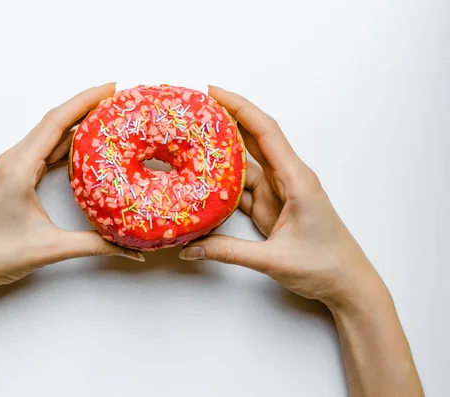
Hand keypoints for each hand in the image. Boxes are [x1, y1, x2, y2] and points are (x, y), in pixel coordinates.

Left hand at [0, 83, 143, 294]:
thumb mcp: (52, 248)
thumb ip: (95, 245)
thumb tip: (131, 249)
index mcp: (18, 167)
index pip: (56, 121)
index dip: (86, 100)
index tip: (112, 88)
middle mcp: (14, 159)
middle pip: (55, 121)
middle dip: (87, 106)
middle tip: (119, 100)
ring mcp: (12, 166)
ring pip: (49, 135)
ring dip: (76, 123)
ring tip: (107, 117)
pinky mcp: (14, 175)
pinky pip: (43, 149)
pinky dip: (66, 142)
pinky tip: (84, 144)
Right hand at [179, 86, 383, 308]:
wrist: (348, 285)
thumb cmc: (325, 266)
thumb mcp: (274, 259)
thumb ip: (229, 251)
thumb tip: (190, 248)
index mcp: (296, 179)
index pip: (265, 132)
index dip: (239, 108)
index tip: (213, 92)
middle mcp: (288, 179)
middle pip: (254, 140)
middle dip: (227, 120)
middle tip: (195, 109)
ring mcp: (279, 194)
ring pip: (246, 165)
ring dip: (222, 152)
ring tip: (192, 139)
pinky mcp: (272, 208)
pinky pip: (243, 188)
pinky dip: (224, 183)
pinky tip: (205, 178)